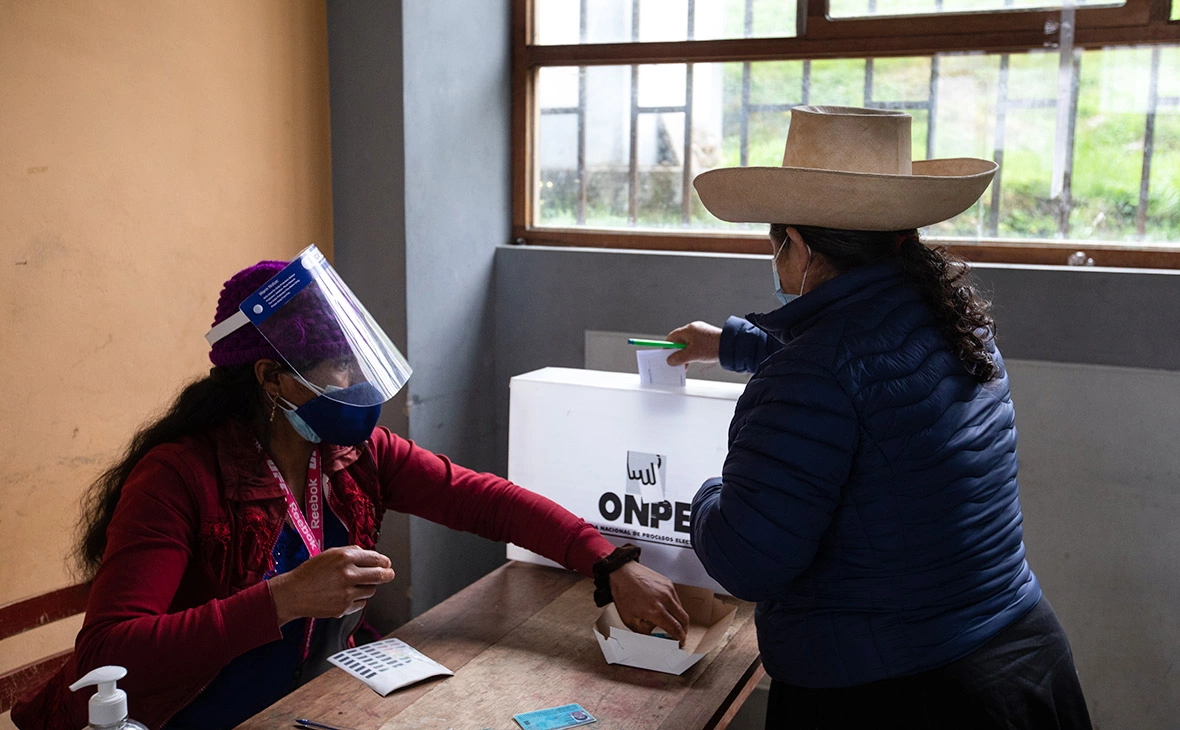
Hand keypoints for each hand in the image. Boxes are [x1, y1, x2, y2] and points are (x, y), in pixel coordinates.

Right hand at [268, 546, 395, 624]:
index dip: (384, 561)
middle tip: (389, 574)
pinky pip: (361, 603)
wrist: (293, 594)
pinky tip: (346, 595)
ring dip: (368, 587)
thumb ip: (351, 552)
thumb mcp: (329, 554)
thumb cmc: (310, 572)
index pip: (375, 558)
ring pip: (371, 590)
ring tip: (355, 585)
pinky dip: (358, 600)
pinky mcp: (343, 608)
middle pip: (380, 575)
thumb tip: (370, 555)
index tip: (387, 564)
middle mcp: (347, 574)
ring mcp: (346, 593)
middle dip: (387, 574)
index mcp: (344, 557)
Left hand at [608, 561, 689, 644]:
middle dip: (684, 630)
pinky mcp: (668, 583)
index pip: (675, 628)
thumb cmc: (623, 593)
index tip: (680, 642)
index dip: (679, 638)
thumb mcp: (629, 620)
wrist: (622, 573)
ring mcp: (668, 590)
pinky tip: (665, 608)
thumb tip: (654, 636)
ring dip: (679, 618)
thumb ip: (644, 631)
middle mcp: (665, 600)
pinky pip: (676, 599)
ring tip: (671, 622)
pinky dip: (675, 606)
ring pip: (681, 609)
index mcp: (655, 611)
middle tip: (680, 635)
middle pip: (684, 619)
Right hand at [665, 321, 721, 366]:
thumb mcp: (692, 355)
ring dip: (686, 354)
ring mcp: (701, 332)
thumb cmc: (713, 346)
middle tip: (676, 362)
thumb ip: (679, 358)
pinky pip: (696, 344)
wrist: (731, 345)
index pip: (671, 337)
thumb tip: (670, 360)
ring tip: (687, 363)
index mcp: (688, 330)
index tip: (665, 355)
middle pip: (679, 341)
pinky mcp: (707, 337)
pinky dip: (693, 352)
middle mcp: (694, 329)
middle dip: (677, 352)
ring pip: (688, 344)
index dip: (667, 347)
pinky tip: (696, 359)